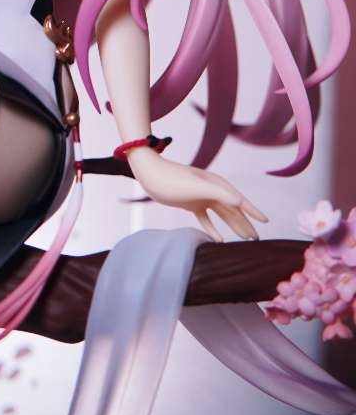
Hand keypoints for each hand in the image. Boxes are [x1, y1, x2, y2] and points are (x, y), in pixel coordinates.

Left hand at [126, 149, 268, 241]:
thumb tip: (241, 202)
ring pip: (222, 215)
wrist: (149, 174)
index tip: (265, 222)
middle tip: (257, 239)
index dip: (253, 211)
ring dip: (233, 226)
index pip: (239, 200)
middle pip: (233, 210)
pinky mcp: (191, 203)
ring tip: (245, 239)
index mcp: (216, 185)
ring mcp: (201, 197)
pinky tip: (219, 240)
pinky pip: (206, 219)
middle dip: (246, 223)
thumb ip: (219, 193)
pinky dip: (213, 229)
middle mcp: (212, 190)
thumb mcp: (196, 187)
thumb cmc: (171, 179)